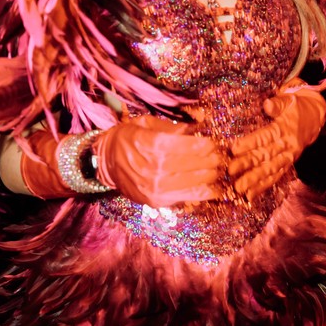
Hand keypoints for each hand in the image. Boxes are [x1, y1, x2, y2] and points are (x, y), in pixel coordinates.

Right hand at [94, 114, 222, 207]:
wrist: (105, 162)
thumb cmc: (128, 138)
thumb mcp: (147, 123)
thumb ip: (173, 127)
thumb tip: (199, 128)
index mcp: (155, 145)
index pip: (192, 146)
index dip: (208, 144)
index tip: (213, 142)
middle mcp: (156, 168)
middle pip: (197, 164)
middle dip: (213, 159)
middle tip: (219, 155)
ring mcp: (157, 188)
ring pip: (196, 183)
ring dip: (211, 176)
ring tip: (218, 170)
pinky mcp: (157, 201)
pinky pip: (188, 198)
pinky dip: (203, 193)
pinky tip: (212, 187)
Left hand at [227, 79, 325, 200]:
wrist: (315, 117)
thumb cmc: (296, 107)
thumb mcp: (289, 100)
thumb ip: (278, 103)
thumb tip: (267, 105)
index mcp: (285, 128)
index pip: (265, 137)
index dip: (250, 143)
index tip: (234, 149)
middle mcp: (287, 145)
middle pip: (266, 156)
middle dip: (248, 164)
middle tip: (230, 171)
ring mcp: (289, 156)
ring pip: (271, 170)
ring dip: (254, 180)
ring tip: (239, 188)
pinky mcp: (288, 164)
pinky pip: (276, 177)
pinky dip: (263, 186)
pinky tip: (250, 195)